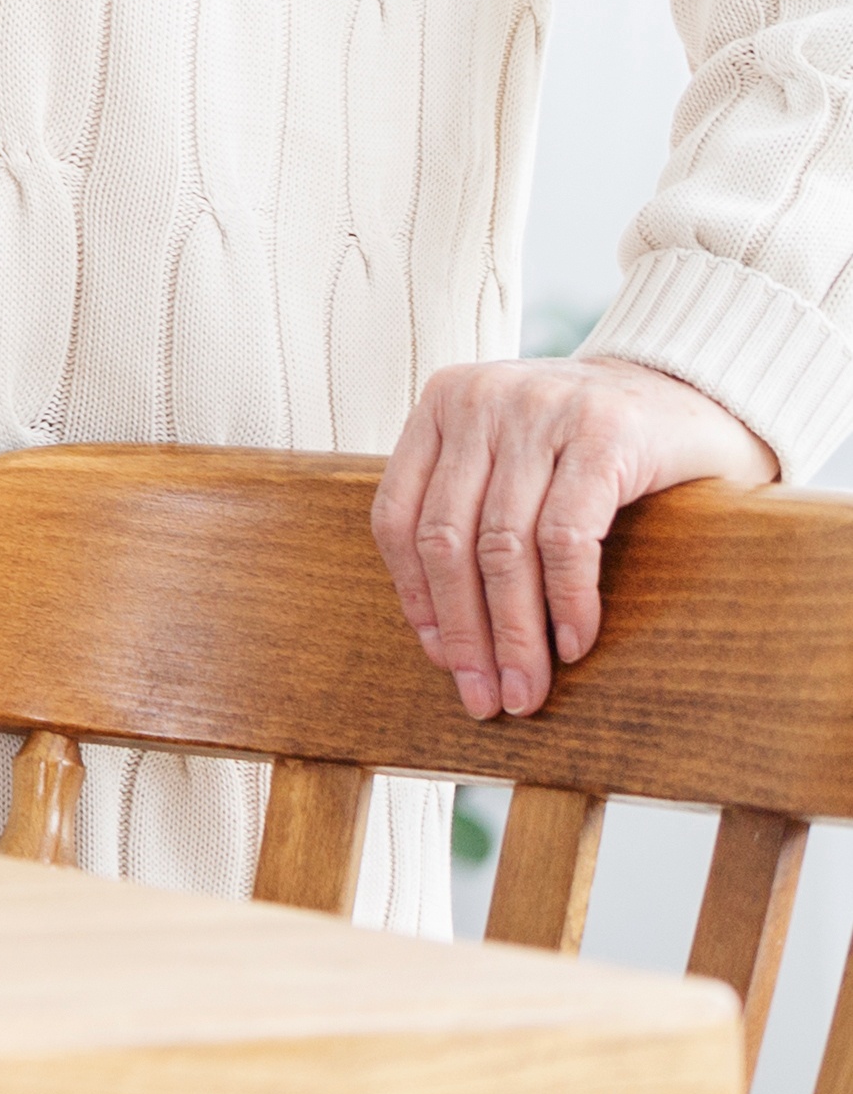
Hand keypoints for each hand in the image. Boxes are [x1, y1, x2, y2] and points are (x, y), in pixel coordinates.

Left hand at [371, 352, 777, 719]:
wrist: (696, 394)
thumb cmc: (594, 448)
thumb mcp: (515, 462)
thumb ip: (473, 513)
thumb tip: (443, 639)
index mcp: (440, 405)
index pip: (398, 516)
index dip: (416, 597)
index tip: (439, 660)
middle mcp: (479, 401)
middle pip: (447, 540)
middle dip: (464, 632)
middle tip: (484, 699)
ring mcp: (540, 412)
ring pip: (502, 546)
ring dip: (513, 634)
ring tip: (528, 691)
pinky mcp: (605, 436)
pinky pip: (566, 536)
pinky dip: (567, 600)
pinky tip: (573, 645)